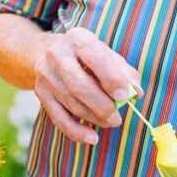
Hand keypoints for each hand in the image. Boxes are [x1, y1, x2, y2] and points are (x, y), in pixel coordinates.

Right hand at [33, 27, 141, 144]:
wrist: (49, 53)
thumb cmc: (88, 56)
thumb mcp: (107, 55)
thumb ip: (125, 73)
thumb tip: (136, 93)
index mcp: (78, 38)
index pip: (96, 58)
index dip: (112, 79)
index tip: (125, 96)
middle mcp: (57, 54)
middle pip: (79, 85)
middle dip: (102, 105)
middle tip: (117, 117)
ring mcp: (46, 73)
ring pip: (72, 104)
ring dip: (94, 119)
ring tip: (111, 121)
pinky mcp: (40, 92)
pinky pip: (58, 118)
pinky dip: (76, 131)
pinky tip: (92, 138)